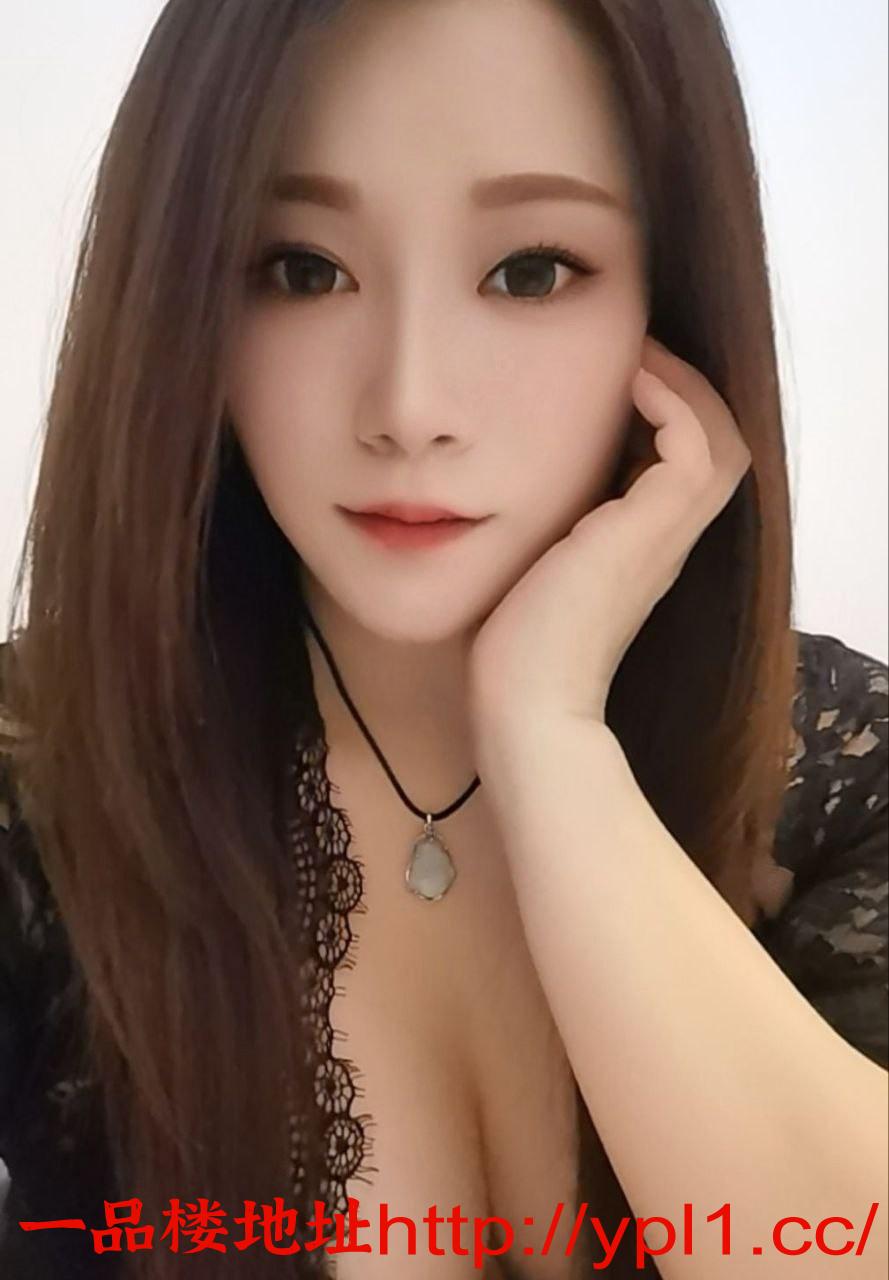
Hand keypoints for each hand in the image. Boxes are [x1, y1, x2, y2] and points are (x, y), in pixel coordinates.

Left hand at [468, 335, 752, 726]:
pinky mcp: (646, 533)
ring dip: (686, 388)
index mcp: (642, 550)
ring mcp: (662, 538)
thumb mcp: (535, 574)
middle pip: (721, 448)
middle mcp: (665, 541)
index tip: (622, 378)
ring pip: (721, 442)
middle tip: (639, 355)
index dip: (669, 417)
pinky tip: (629, 380)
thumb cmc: (516, 650)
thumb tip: (501, 492)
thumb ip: (544, 535)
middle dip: (688, 392)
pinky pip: (692, 448)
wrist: (525, 703)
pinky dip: (672, 403)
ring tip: (638, 357)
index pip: (686, 468)